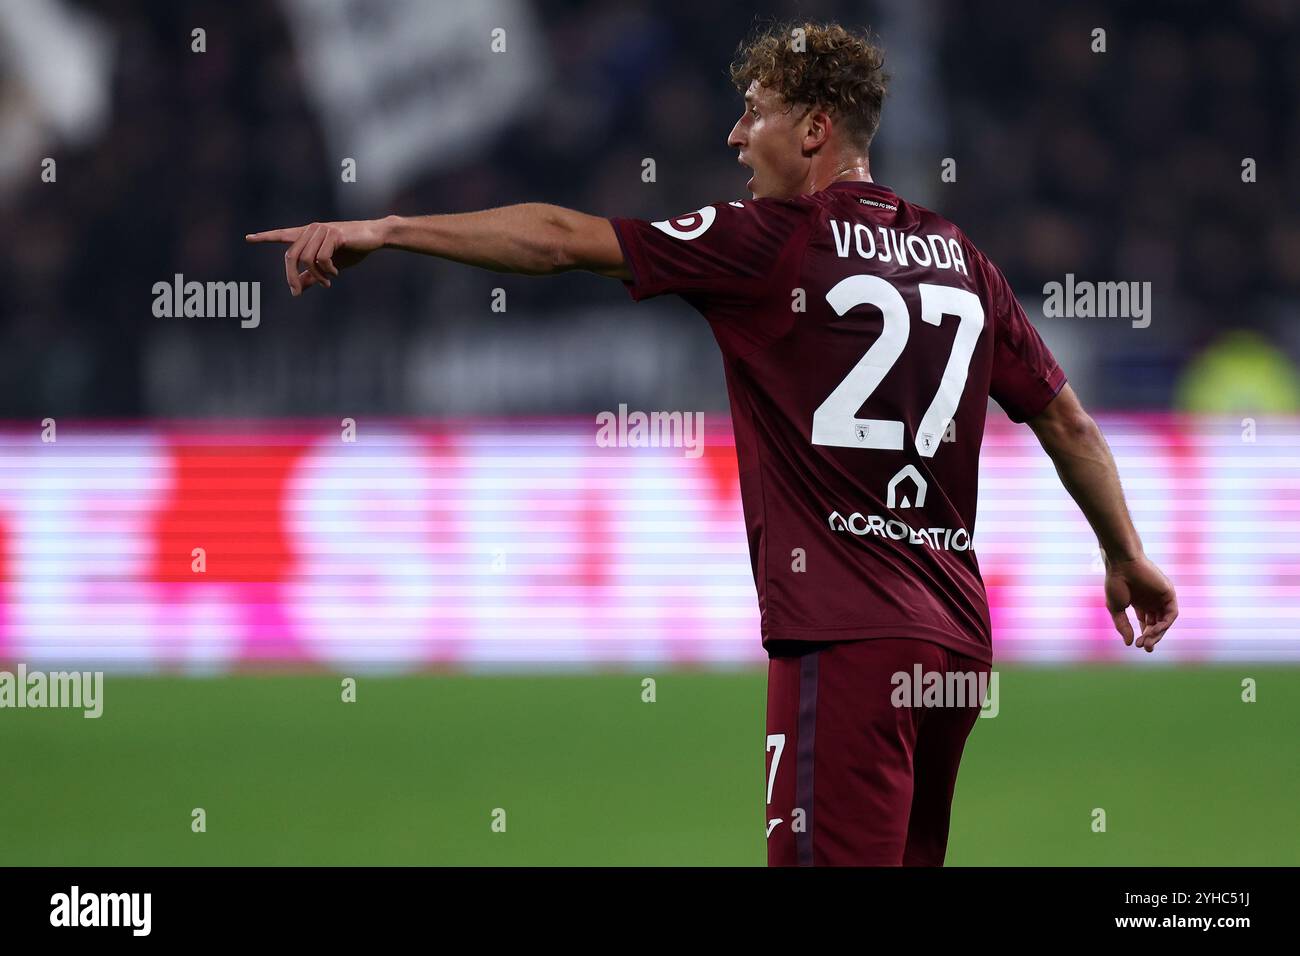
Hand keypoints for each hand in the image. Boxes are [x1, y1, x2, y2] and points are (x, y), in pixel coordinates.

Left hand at [245, 219, 385, 295]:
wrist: (374, 237)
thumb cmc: (353, 249)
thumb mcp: (330, 265)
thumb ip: (312, 275)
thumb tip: (298, 289)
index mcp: (308, 234)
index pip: (283, 234)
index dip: (265, 237)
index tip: (248, 238)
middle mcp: (311, 229)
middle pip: (291, 256)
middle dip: (292, 276)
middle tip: (296, 292)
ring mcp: (322, 231)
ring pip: (307, 259)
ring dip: (317, 276)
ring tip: (327, 282)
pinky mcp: (333, 234)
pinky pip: (322, 258)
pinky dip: (327, 270)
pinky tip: (336, 273)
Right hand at [1103, 553, 1177, 652]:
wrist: (1122, 564)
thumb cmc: (1116, 582)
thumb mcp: (1116, 608)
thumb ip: (1123, 625)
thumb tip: (1129, 643)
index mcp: (1140, 602)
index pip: (1146, 623)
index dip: (1144, 635)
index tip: (1138, 645)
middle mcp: (1152, 600)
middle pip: (1156, 624)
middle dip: (1151, 637)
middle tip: (1145, 647)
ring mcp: (1161, 597)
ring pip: (1164, 621)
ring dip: (1157, 633)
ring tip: (1147, 640)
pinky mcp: (1169, 594)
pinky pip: (1171, 614)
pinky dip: (1164, 624)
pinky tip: (1154, 630)